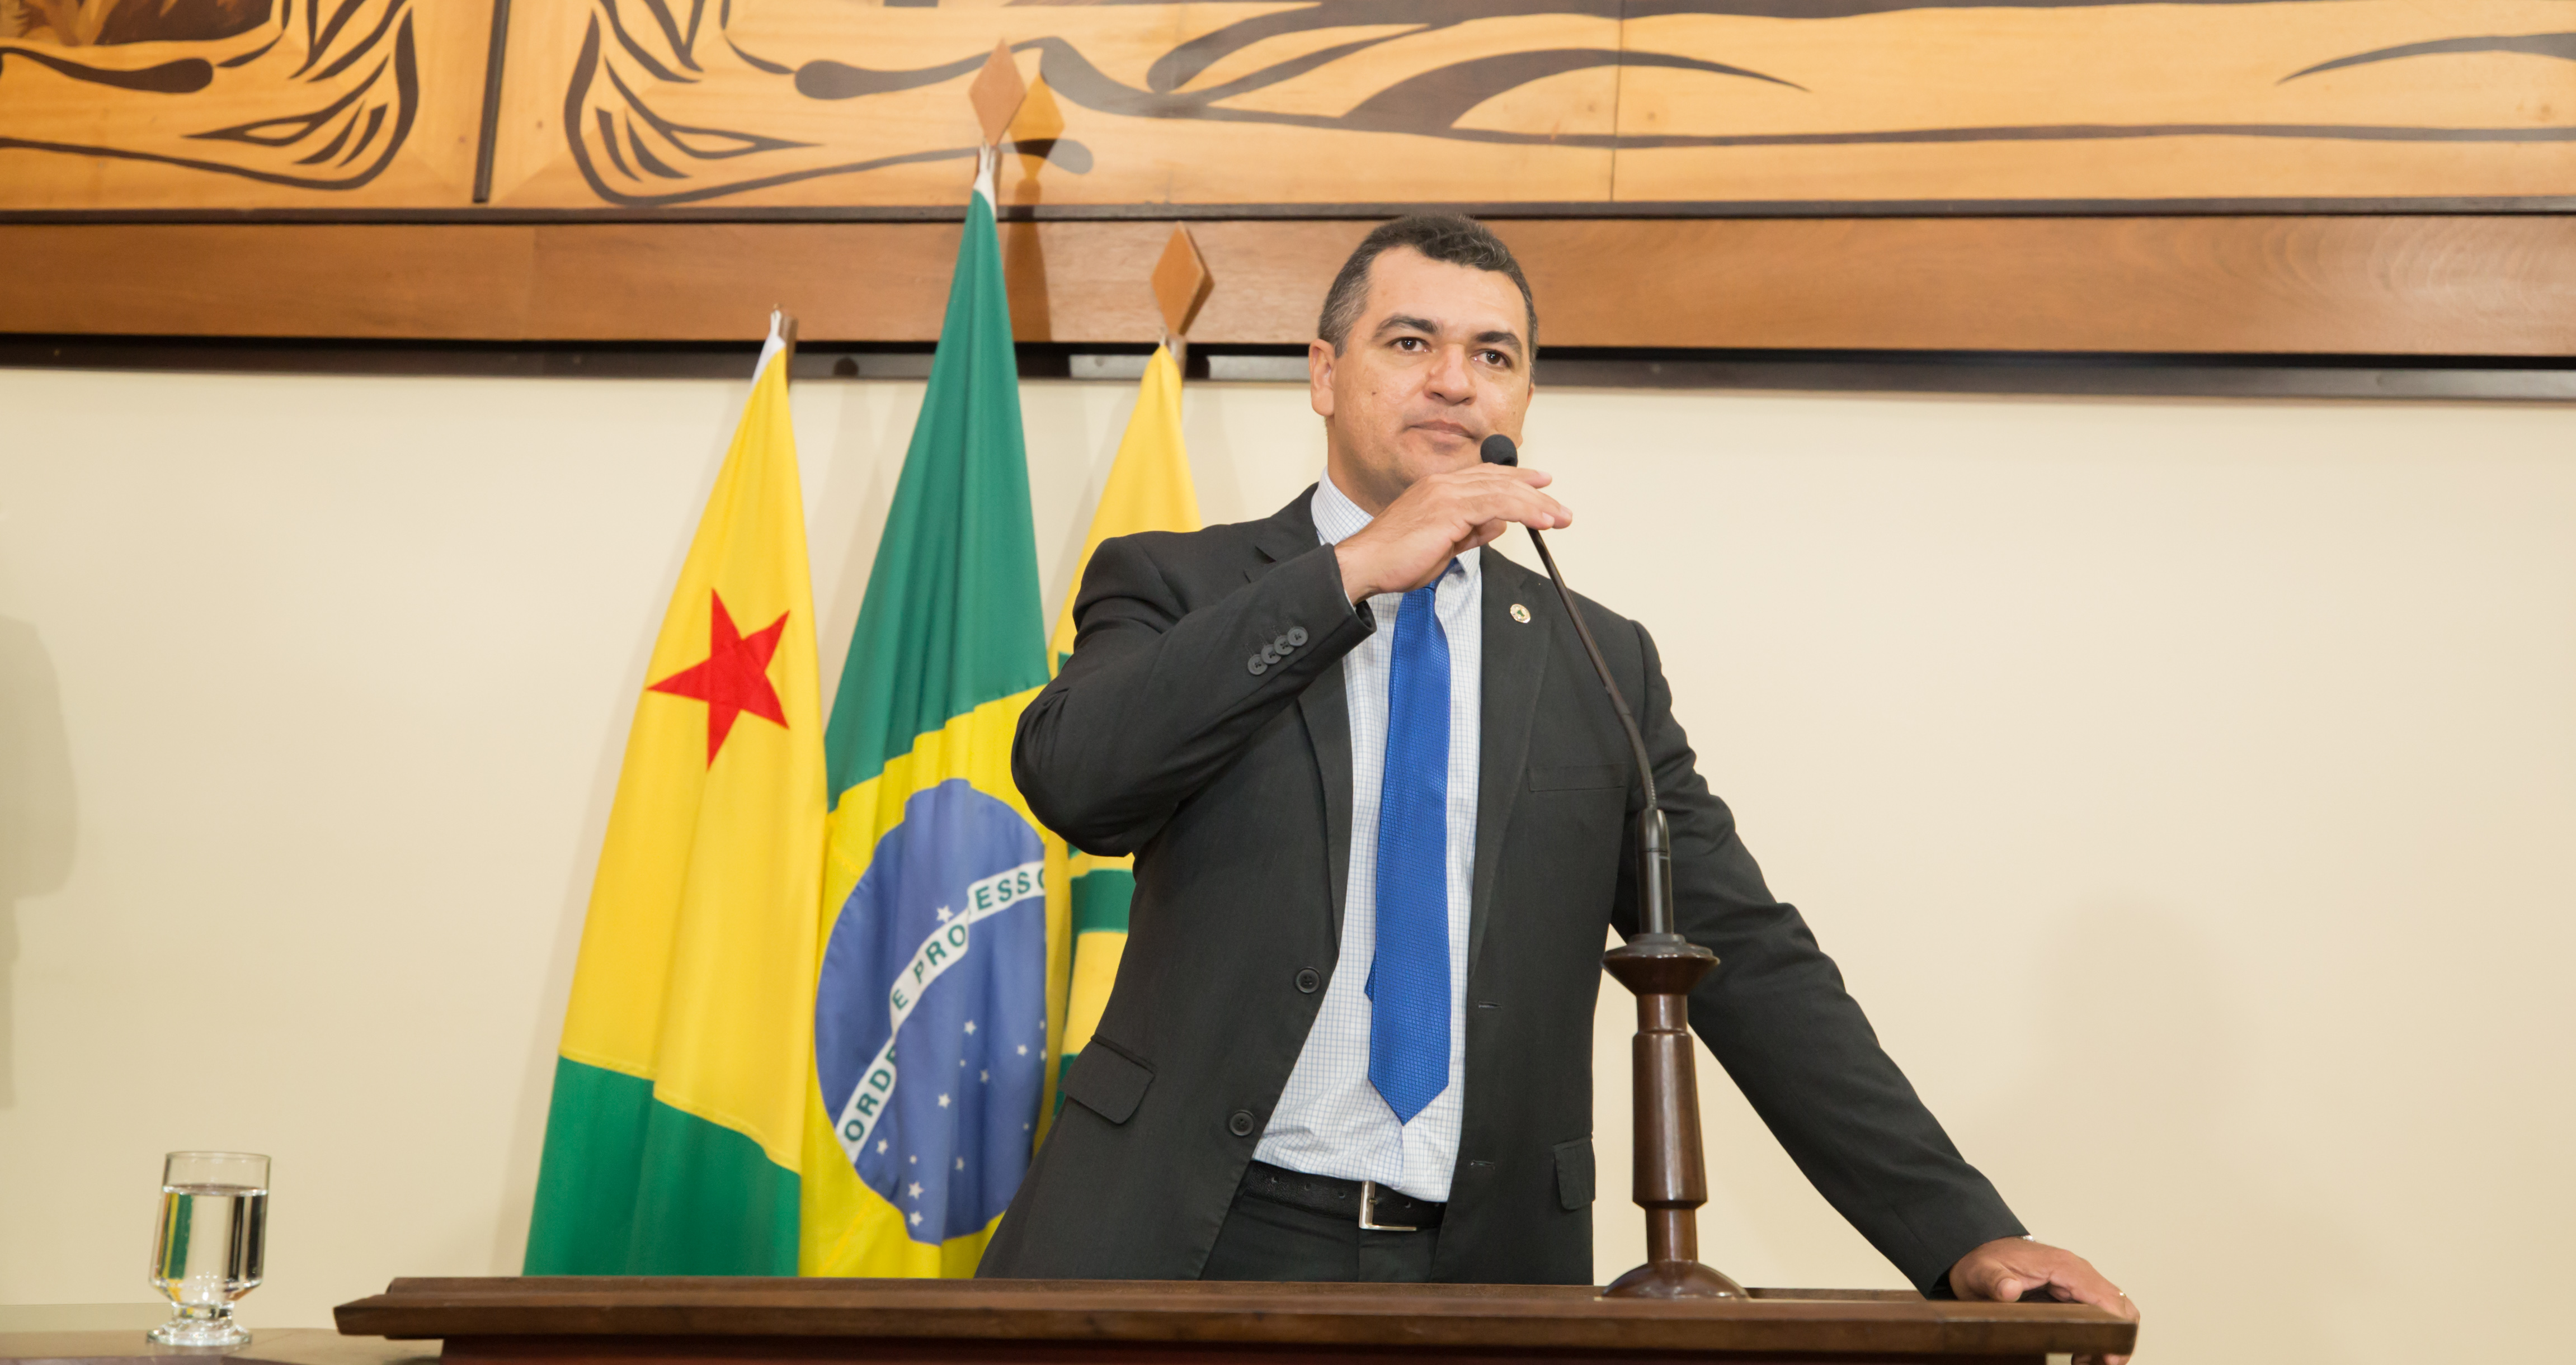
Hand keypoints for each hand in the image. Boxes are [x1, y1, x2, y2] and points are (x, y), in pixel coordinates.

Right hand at [1333, 463, 1569, 601]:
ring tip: (1560, 517)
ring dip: (1537, 504)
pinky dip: (1524, 510)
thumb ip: (1471, 531)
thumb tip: (1498, 524)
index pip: (1486, 476)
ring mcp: (1446, 493)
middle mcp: (1444, 484)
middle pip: (1500, 480)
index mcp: (1439, 489)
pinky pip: (1497, 504)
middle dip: (1535, 493)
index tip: (1540, 483)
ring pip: (1503, 490)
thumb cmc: (1396, 559)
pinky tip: (1541, 520)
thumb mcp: (1443, 545)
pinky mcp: (1449, 509)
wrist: (1366, 564)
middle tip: (1560, 507)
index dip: (1517, 478)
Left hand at [1949, 1237, 2137, 1364]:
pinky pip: (2101, 1313)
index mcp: (2063, 1266)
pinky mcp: (2074, 1292)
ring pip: (2115, 1312)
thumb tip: (2009, 1290)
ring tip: (2088, 1362)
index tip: (2109, 1356)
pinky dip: (2100, 1335)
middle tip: (2100, 1364)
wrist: (1978, 1251)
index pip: (2106, 1297)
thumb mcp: (1980, 1272)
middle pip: (2119, 1307)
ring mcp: (2078, 1282)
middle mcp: (2077, 1272)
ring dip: (2109, 1339)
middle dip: (2117, 1339)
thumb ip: (1994, 1280)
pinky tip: (2083, 1354)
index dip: (2115, 1328)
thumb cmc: (1983, 1261)